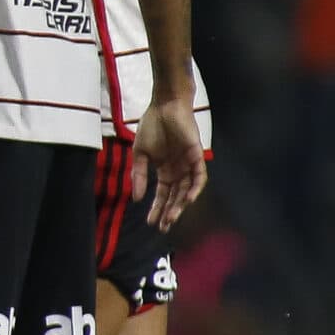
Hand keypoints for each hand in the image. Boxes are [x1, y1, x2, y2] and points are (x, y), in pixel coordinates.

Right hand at [131, 97, 206, 230]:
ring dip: (179, 205)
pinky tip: (186, 200)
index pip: (162, 194)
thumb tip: (136, 197)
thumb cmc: (151, 126)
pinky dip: (194, 189)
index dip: (156, 208)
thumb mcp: (139, 154)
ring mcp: (188, 164)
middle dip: (168, 212)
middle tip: (162, 227)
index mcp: (164, 170)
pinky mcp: (197, 156)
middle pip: (175, 196)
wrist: (164, 106)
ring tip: (171, 218)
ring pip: (186, 190)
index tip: (150, 223)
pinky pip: (199, 177)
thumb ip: (138, 175)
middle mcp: (178, 170)